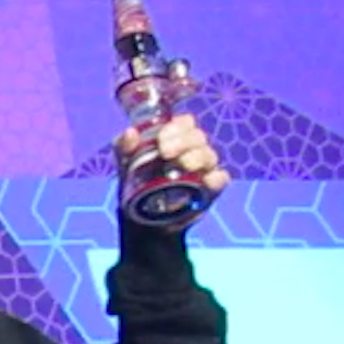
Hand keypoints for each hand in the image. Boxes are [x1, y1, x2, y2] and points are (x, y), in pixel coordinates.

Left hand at [114, 113, 230, 194]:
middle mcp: (191, 151)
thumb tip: (130, 133)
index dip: (176, 127)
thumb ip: (123, 146)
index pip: (186, 123)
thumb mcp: (124, 164)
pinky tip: (208, 180)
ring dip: (197, 157)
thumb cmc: (135, 185)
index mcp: (174, 140)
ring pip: (209, 155)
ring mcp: (202, 170)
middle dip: (183, 141)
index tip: (160, 140)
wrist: (139, 221)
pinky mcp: (208, 190)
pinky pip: (220, 179)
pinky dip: (216, 178)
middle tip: (165, 153)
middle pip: (198, 136)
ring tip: (182, 164)